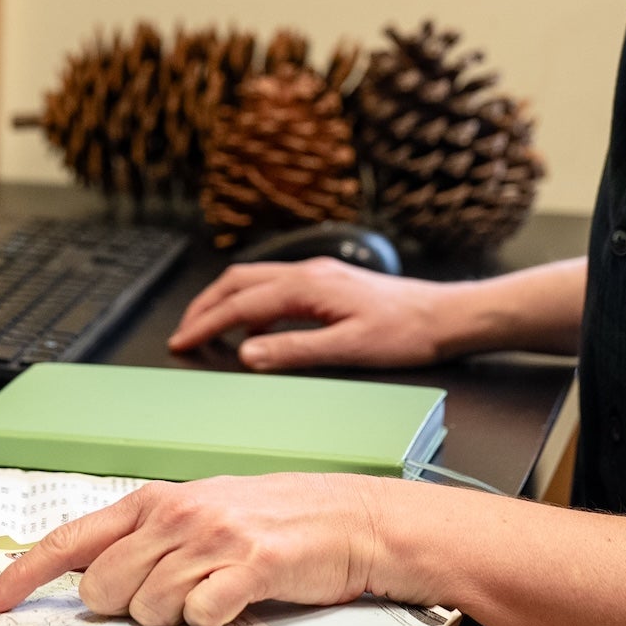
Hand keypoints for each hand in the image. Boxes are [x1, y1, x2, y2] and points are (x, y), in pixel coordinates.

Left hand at [0, 473, 388, 625]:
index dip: (21, 577)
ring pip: (148, 610)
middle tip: (172, 594)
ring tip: (212, 591)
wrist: (347, 519)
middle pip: (102, 590)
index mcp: (153, 500)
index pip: (67, 540)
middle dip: (125, 608)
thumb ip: (142, 540)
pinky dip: (213, 622)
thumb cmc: (270, 520)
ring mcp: (211, 539)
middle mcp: (175, 515)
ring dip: (176, 617)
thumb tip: (88, 578)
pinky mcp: (248, 567)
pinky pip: (199, 617)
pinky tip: (236, 600)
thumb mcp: (197, 514)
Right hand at [166, 258, 456, 369]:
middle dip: (205, 306)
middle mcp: (308, 272)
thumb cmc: (405, 332)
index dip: (206, 324)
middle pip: (239, 281)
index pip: (241, 304)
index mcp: (308, 286)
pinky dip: (251, 303)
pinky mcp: (328, 281)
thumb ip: (294, 350)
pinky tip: (255, 328)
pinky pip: (275, 285)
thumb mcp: (348, 349)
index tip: (182, 342)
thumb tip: (246, 353)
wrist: (444, 315)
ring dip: (225, 301)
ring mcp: (318, 273)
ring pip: (255, 279)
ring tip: (207, 328)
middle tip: (183, 334)